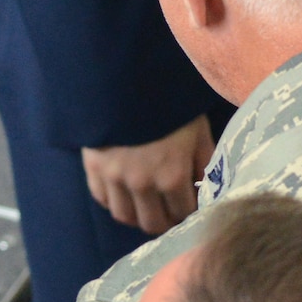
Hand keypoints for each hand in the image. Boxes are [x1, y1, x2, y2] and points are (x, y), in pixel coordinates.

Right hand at [81, 113, 213, 234]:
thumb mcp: (197, 129)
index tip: (190, 208)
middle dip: (165, 222)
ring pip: (124, 216)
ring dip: (137, 216)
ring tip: (145, 207)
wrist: (126, 78)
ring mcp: (114, 178)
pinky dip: (113, 200)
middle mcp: (142, 184)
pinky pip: (101, 198)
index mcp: (172, 176)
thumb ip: (205, 161)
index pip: (182, 213)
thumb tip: (207, 185)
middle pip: (152, 223)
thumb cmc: (170, 101)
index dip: (189, 214)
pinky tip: (123, 192)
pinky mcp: (94, 168)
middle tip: (169, 214)